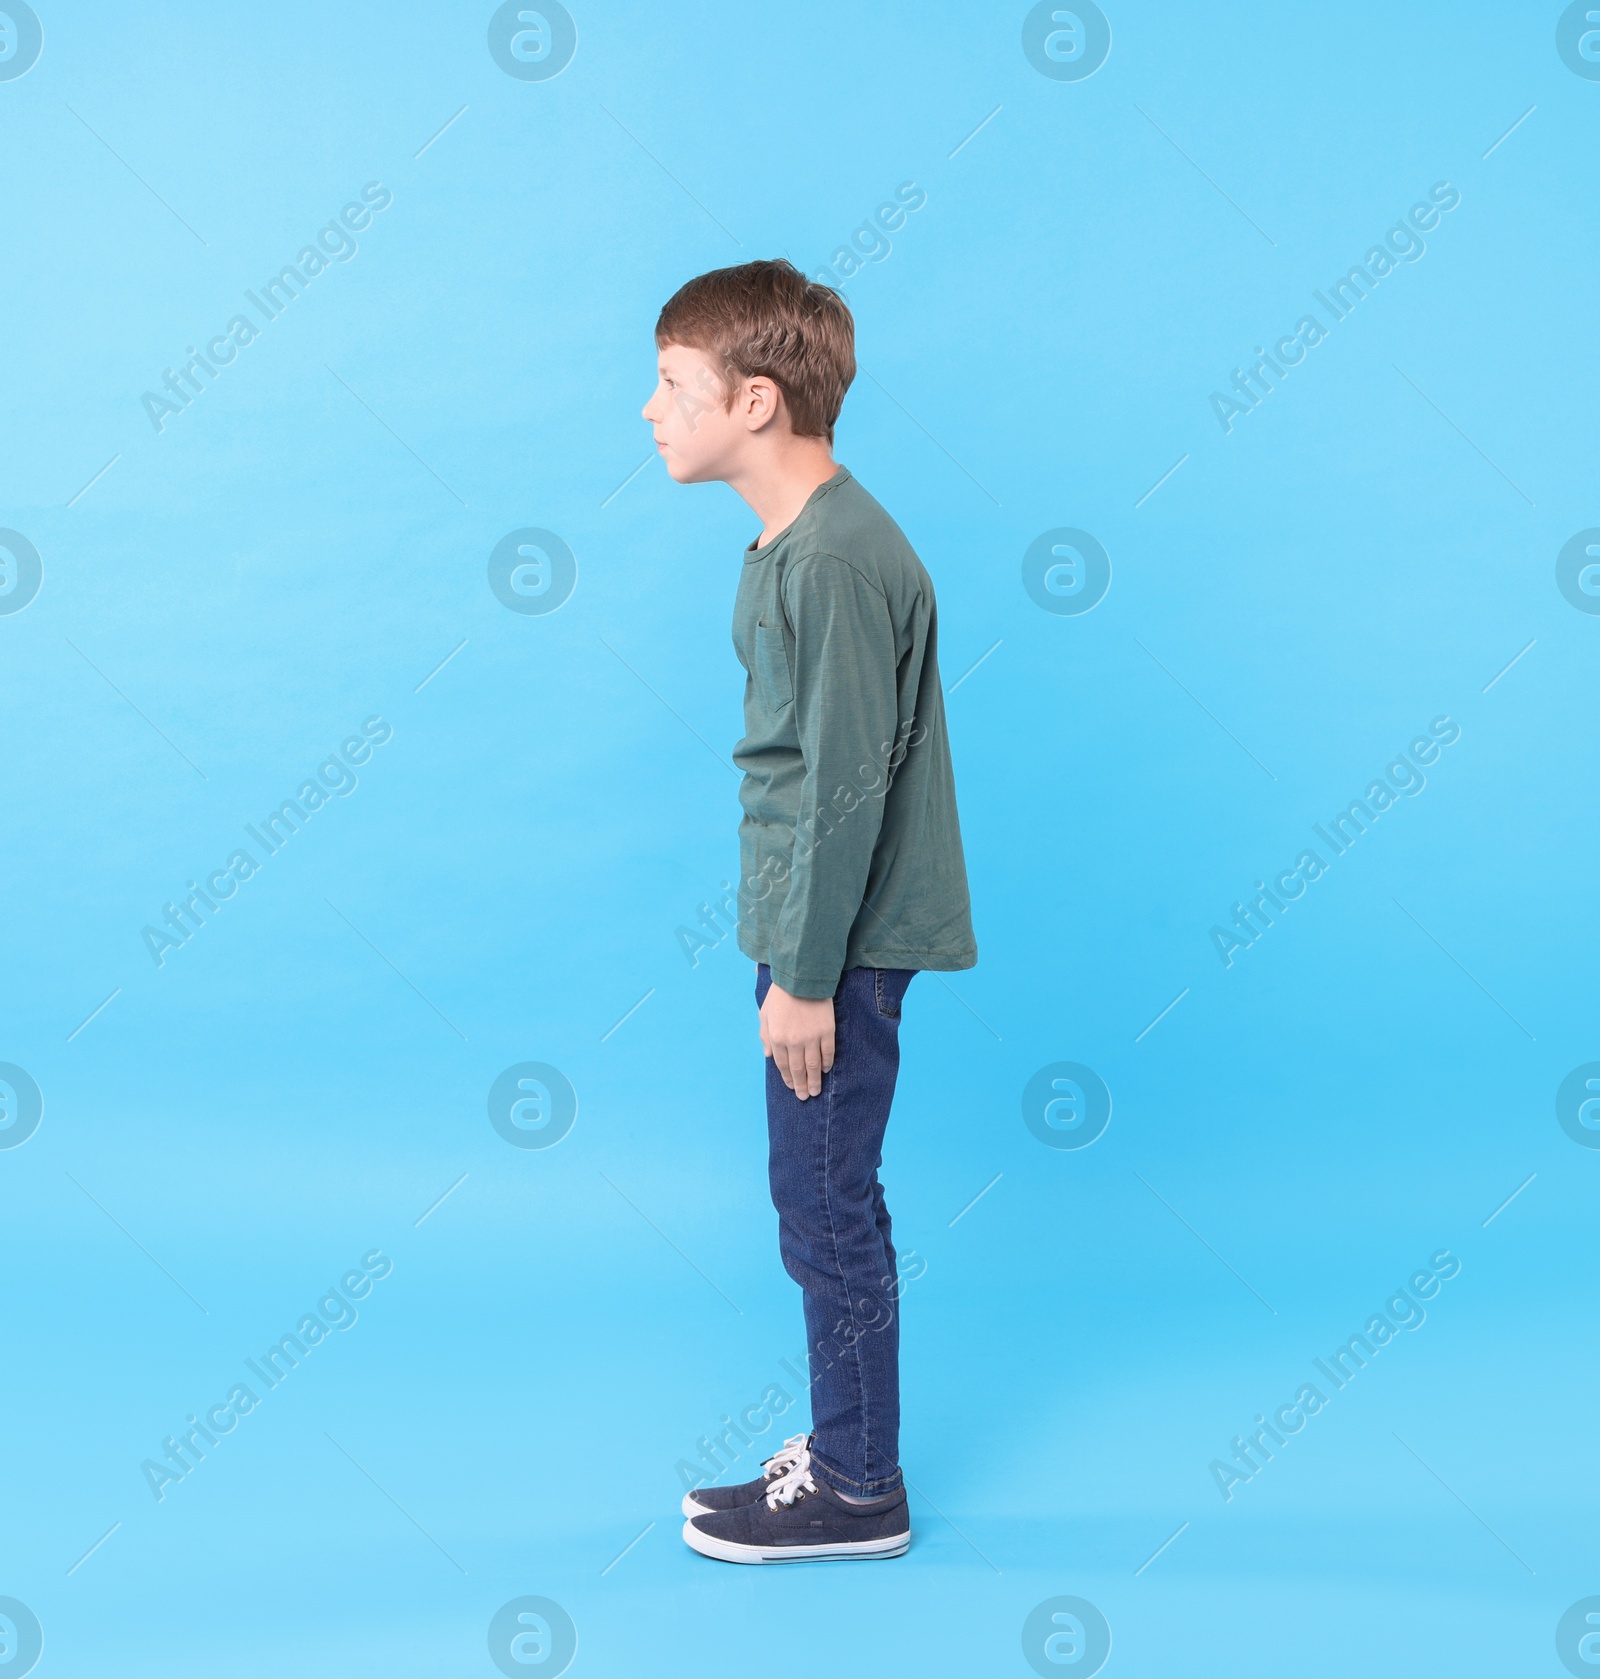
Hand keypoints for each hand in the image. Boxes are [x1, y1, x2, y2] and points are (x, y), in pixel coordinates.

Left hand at [759, 982, 835, 1100]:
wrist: (802, 977)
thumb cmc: (781, 994)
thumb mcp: (765, 1014)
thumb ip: (765, 1036)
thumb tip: (768, 1056)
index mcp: (777, 1038)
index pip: (782, 1065)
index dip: (787, 1078)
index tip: (792, 1087)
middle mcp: (794, 1042)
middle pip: (798, 1069)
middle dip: (801, 1085)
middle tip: (804, 1097)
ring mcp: (812, 1038)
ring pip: (814, 1065)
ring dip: (815, 1080)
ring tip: (815, 1091)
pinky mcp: (827, 1031)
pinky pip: (828, 1053)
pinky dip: (827, 1064)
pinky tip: (826, 1070)